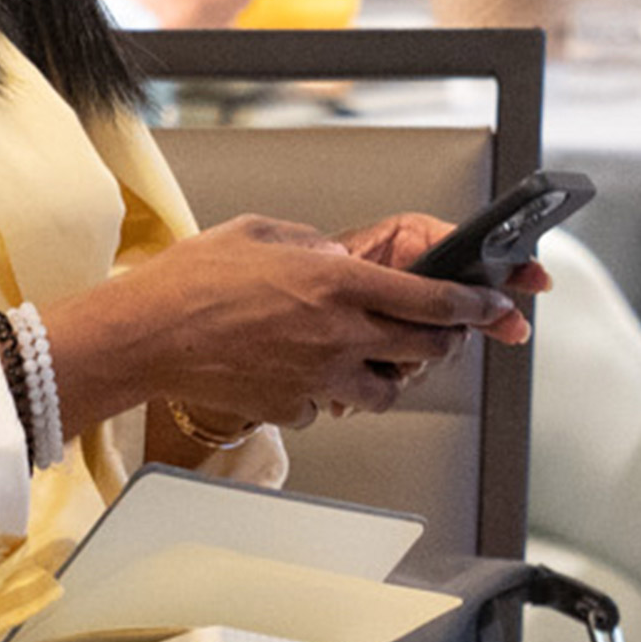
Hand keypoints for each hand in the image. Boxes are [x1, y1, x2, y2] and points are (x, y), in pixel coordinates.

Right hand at [40, 215, 516, 434]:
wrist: (144, 336)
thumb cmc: (191, 281)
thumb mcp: (262, 233)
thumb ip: (314, 246)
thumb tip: (338, 258)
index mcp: (337, 283)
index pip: (432, 300)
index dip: (476, 306)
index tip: (496, 307)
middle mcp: (337, 334)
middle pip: (424, 350)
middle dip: (445, 342)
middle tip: (443, 335)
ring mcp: (316, 378)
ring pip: (384, 391)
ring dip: (388, 375)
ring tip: (370, 358)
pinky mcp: (291, 409)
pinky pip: (328, 406)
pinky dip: (327, 394)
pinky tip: (304, 373)